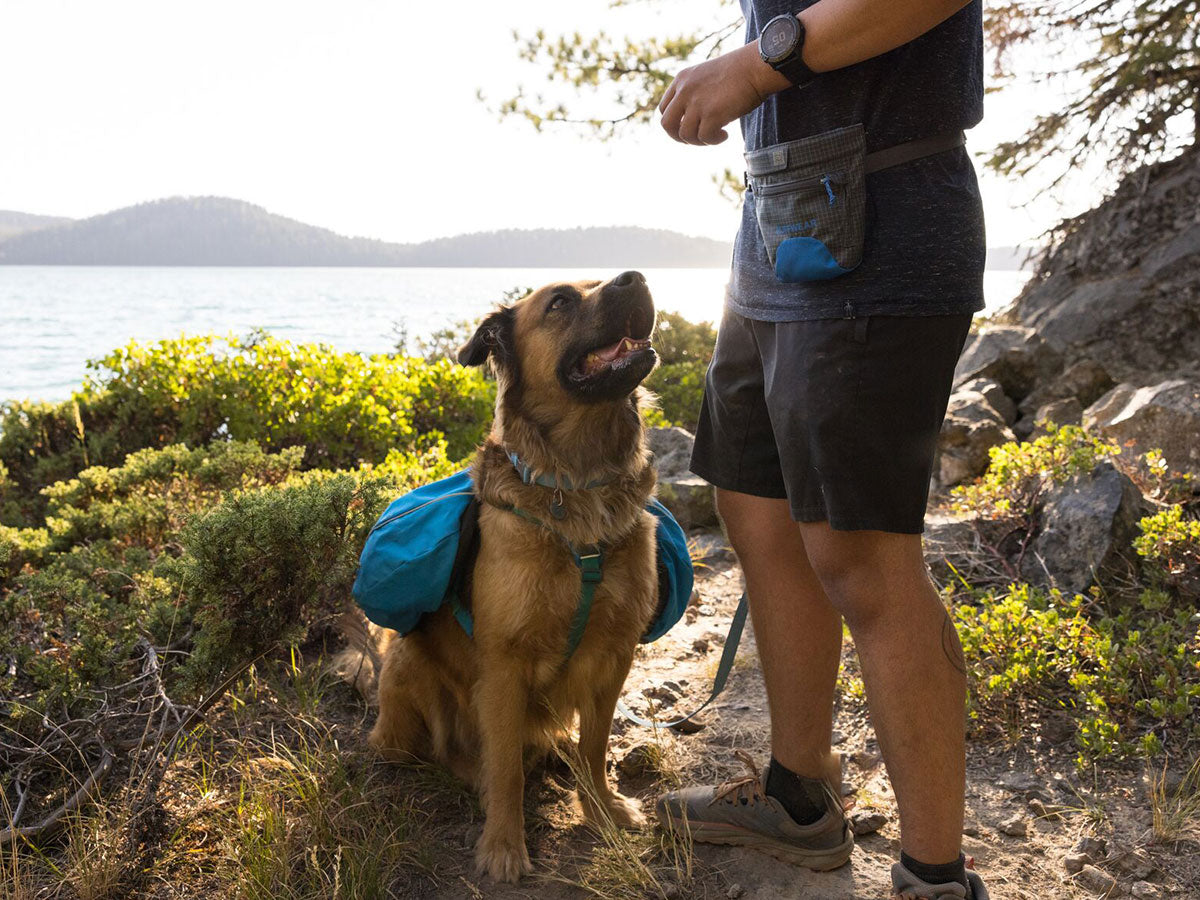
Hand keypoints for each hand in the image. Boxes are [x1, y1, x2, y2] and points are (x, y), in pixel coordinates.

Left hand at [658, 42, 789, 145]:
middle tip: (697, 138)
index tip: (690, 126)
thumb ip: (696, 94)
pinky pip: (704, 137)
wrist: (757, 66)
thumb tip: (696, 120)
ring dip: (699, 141)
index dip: (675, 122)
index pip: (664, 108)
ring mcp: (697, 103)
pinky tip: (724, 135)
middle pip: (667, 124)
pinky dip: (713, 140)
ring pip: (685, 135)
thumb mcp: (707, 77)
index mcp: (682, 79)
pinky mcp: (711, 114)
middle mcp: (685, 91)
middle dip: (679, 137)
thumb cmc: (740, 71)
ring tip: (716, 135)